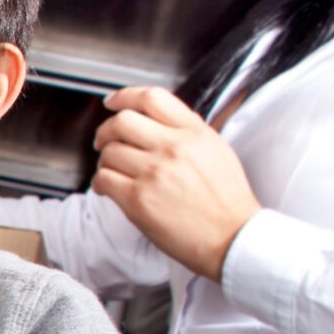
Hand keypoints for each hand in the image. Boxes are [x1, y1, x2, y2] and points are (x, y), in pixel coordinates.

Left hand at [93, 84, 260, 279]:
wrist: (233, 237)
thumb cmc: (227, 200)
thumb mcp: (217, 150)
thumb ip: (187, 132)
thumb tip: (157, 122)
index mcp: (195, 132)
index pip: (152, 98)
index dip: (125, 96)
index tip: (113, 102)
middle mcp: (174, 147)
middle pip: (122, 122)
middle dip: (106, 131)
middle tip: (104, 141)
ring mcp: (154, 172)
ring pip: (109, 152)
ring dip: (105, 161)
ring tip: (114, 171)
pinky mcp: (138, 199)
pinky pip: (103, 179)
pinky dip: (100, 183)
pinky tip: (109, 189)